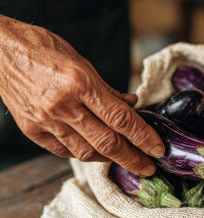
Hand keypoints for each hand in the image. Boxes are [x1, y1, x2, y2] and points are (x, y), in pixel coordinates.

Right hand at [0, 15, 163, 176]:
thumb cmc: (43, 49)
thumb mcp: (82, 61)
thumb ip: (107, 89)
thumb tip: (131, 105)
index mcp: (79, 83)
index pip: (121, 119)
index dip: (143, 137)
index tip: (158, 149)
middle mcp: (63, 105)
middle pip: (107, 143)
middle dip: (133, 159)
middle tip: (149, 168)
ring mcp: (45, 121)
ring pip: (87, 152)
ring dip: (110, 159)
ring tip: (125, 159)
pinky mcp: (32, 130)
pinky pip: (65, 151)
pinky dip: (85, 153)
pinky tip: (96, 151)